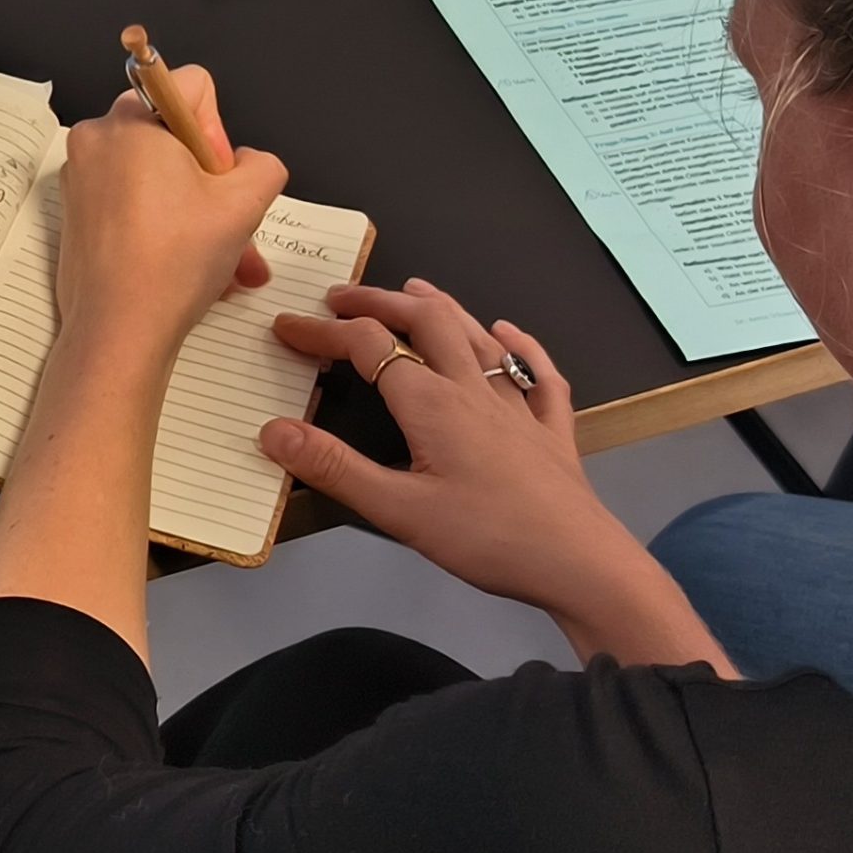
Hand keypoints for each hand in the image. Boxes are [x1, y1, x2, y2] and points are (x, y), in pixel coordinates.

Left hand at [59, 64, 288, 343]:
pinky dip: (162, 221)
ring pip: (156, 172)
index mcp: (134, 121)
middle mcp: (100, 138)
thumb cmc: (172, 266)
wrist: (120, 331)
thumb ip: (263, 165)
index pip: (194, 87)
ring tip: (219, 257)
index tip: (220, 179)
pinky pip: (131, 197)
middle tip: (227, 222)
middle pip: (175, 135)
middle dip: (211, 180)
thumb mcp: (245, 206)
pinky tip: (185, 263)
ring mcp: (82, 175)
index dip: (221, 132)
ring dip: (195, 209)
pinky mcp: (76, 210)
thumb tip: (251, 163)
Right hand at [260, 281, 641, 620]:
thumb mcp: (399, 511)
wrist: (578, 561)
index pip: (368, 347)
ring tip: (414, 290)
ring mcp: (520, 405)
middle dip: (380, 302)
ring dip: (442, 307)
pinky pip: (538, 373)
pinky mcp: (553, 430)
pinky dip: (520, 345)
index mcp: (433, 403)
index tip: (285, 328)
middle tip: (341, 297)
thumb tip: (274, 429)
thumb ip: (336, 469)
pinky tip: (509, 334)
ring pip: (478, 336)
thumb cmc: (486, 538)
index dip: (323, 332)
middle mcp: (475, 389)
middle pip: (427, 322)